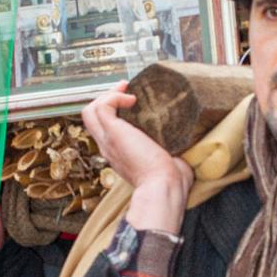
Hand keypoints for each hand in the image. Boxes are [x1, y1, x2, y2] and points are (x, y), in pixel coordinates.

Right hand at [82, 86, 190, 234]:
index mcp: (119, 153)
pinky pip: (101, 107)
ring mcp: (108, 140)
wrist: (164, 186)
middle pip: (91, 117)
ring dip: (107, 95)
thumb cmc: (172, 179)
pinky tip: (132, 99)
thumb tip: (187, 141)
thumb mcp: (166, 158)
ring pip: (90, 110)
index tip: (133, 99)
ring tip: (127, 91)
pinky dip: (114, 97)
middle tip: (127, 90)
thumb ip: (169, 148)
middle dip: (107, 98)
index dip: (114, 111)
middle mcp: (109, 147)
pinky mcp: (113, 133)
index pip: (104, 128)